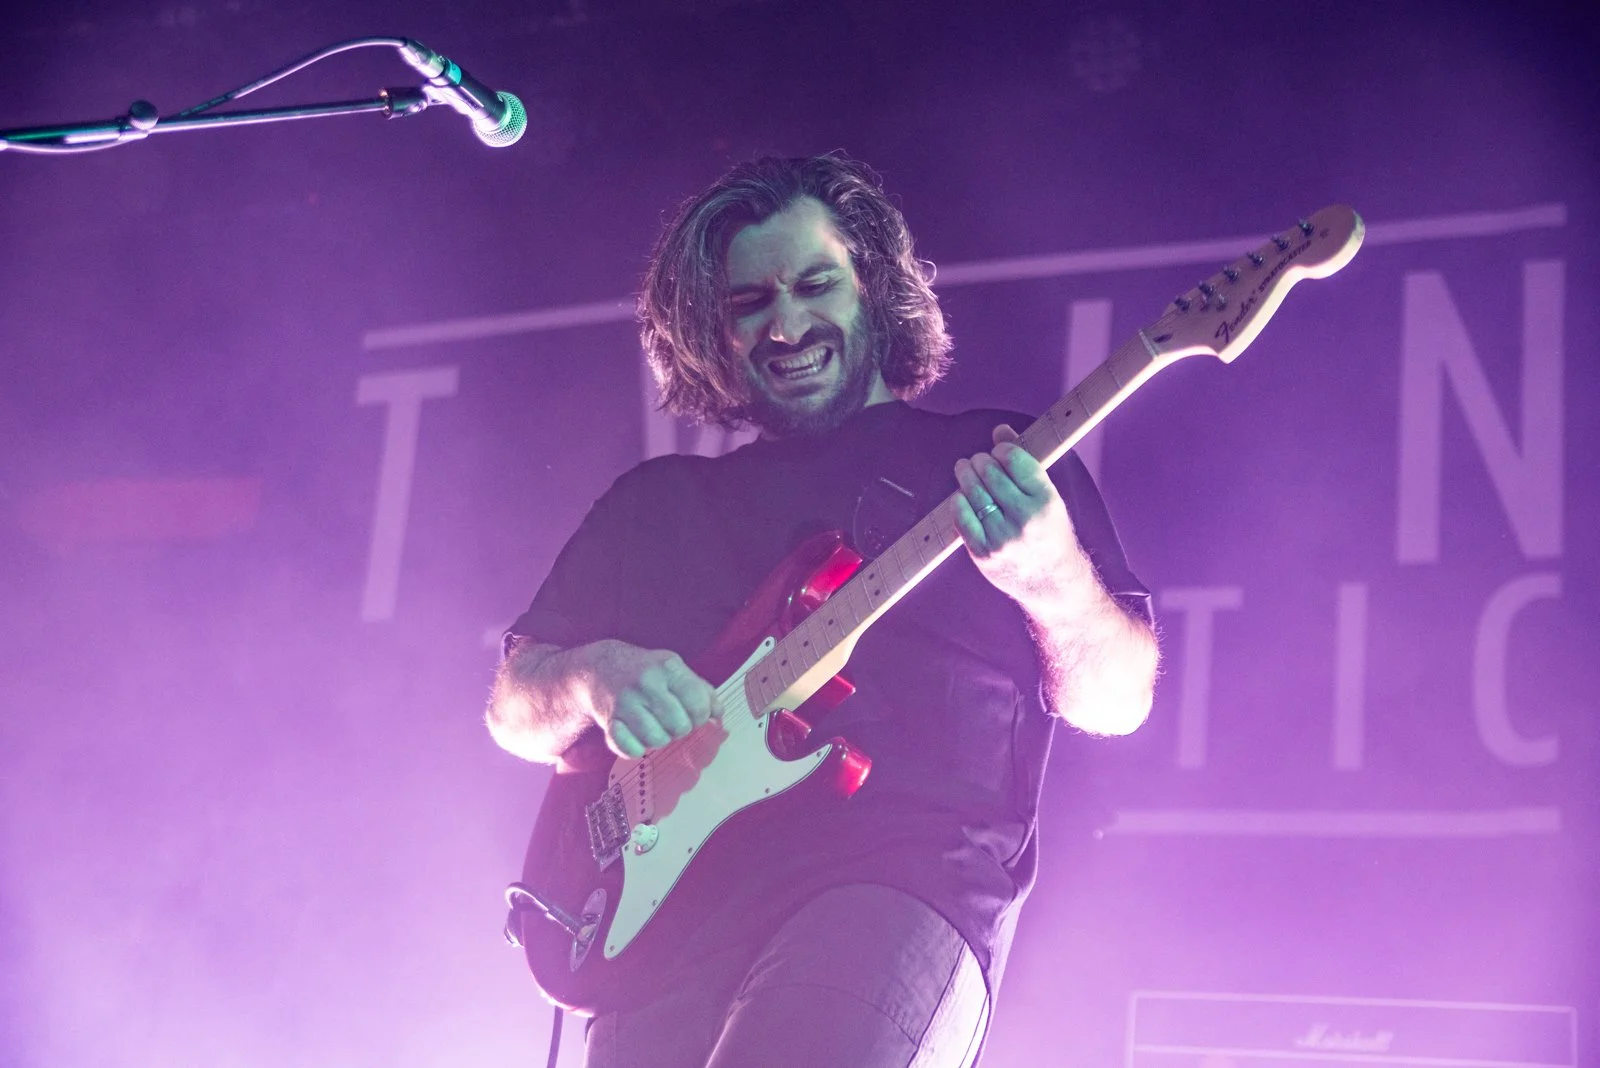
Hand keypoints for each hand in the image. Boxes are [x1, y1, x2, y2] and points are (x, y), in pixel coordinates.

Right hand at [586, 641, 721, 758]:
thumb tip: (718, 715)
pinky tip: (636, 737)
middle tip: (670, 721)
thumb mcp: (674, 670)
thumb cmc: (646, 672)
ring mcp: (626, 702)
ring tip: (654, 727)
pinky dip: (636, 749)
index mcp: (668, 667)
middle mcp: (647, 682)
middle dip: (680, 729)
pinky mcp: (609, 721)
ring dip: (659, 739)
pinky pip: (630, 749)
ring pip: (657, 740)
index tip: (694, 715)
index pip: (698, 703)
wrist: (600, 669)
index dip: (701, 716)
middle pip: (680, 726)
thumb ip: (701, 690)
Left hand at [951, 424, 1089, 605]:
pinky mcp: (983, 554)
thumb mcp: (1048, 499)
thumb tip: (1000, 430)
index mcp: (1046, 502)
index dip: (1002, 449)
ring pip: (973, 493)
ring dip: (965, 475)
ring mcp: (1001, 538)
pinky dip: (958, 503)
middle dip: (981, 461)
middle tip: (978, 460)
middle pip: (990, 474)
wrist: (1052, 582)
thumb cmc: (1050, 535)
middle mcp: (1024, 519)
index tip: (998, 449)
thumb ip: (1024, 464)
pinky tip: (960, 495)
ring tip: (964, 468)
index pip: (1014, 460)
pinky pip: (962, 519)